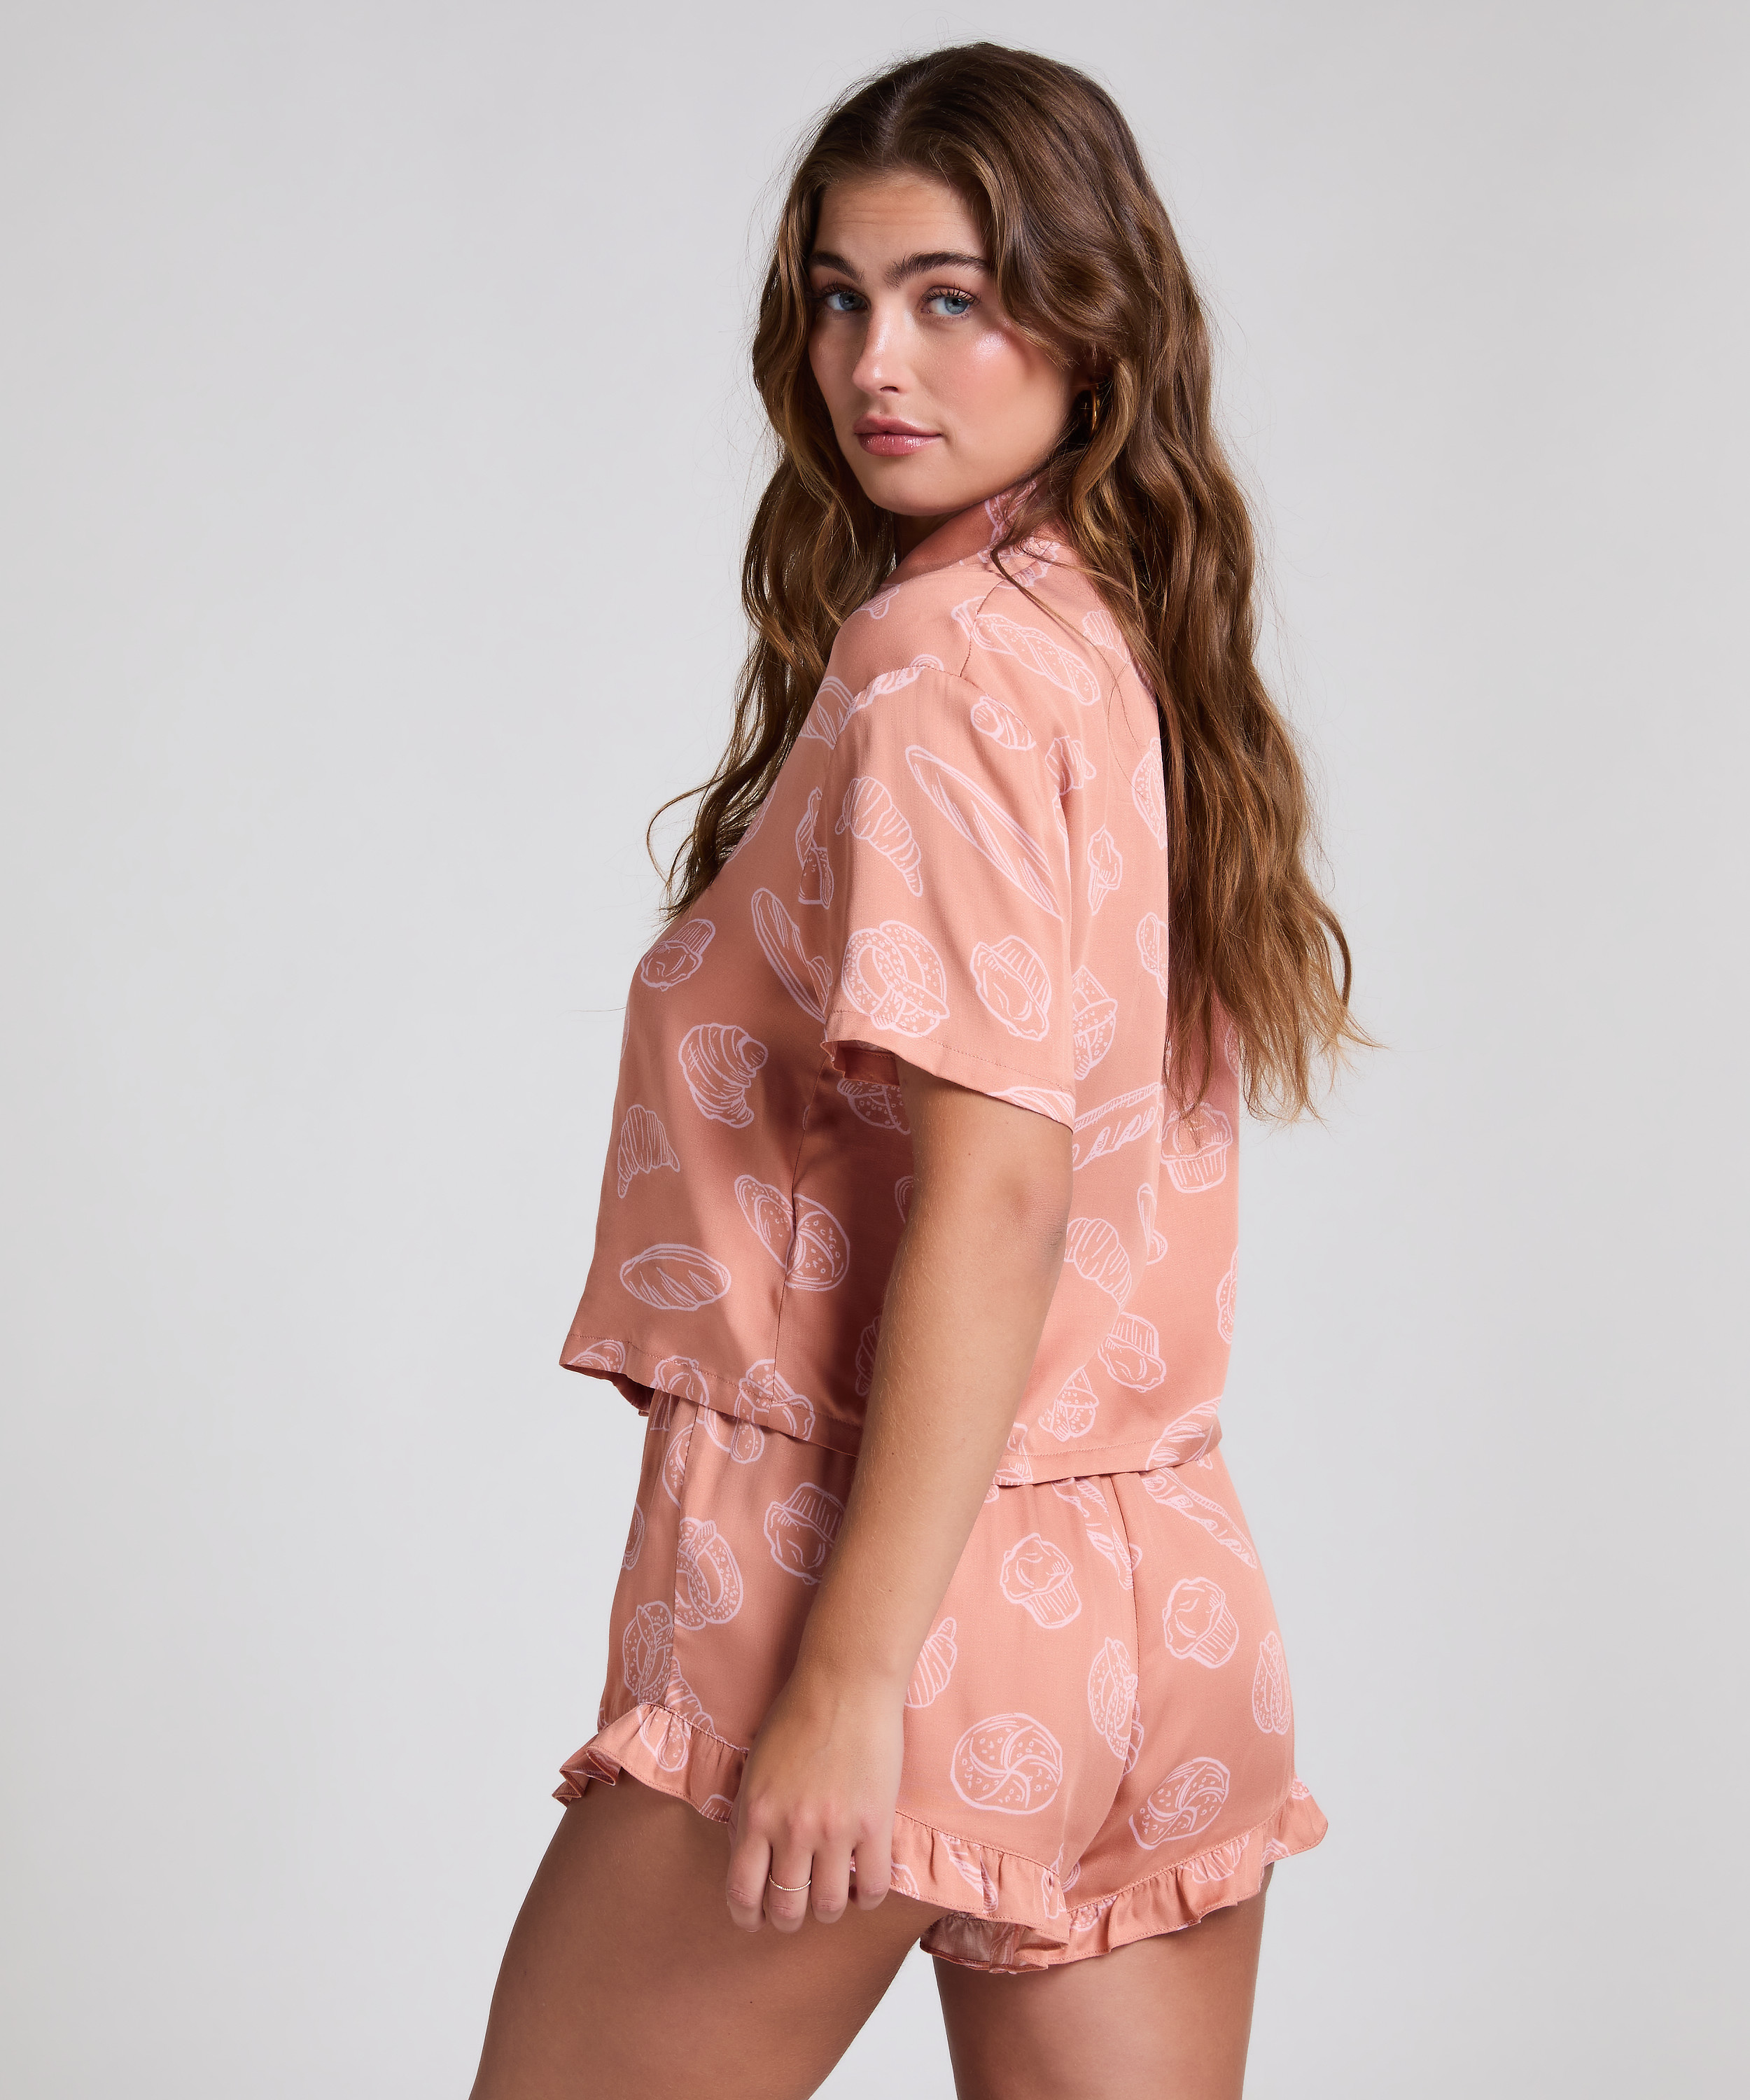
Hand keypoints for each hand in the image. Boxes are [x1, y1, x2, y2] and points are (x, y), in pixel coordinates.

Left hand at [725, 1659, 905, 1932]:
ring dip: (828, 1909)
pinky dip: (868, 1897)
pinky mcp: (875, 1824)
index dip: (748, 1917)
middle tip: (795, 1911)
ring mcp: (835, 1830)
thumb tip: (749, 1859)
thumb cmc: (797, 1715)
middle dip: (788, 1919)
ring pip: (829, 1906)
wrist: (845, 1683)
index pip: (743, 1892)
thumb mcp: (755, 1767)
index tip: (754, 1920)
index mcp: (755, 1815)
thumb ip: (749, 1815)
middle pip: (787, 1908)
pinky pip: (874, 1887)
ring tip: (832, 1896)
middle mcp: (792, 1830)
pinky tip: (864, 1883)